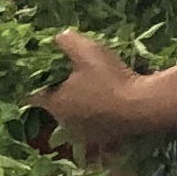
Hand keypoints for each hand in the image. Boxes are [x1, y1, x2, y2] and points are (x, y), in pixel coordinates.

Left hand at [45, 29, 162, 148]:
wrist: (143, 106)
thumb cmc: (110, 79)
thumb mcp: (87, 52)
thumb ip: (67, 42)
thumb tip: (58, 36)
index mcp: (55, 104)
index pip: (32, 95)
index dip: (34, 83)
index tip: (39, 73)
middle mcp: (65, 123)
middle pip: (55, 106)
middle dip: (60, 92)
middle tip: (70, 75)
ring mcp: (85, 134)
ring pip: (75, 116)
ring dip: (79, 104)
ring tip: (91, 87)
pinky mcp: (103, 139)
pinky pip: (93, 124)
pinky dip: (96, 114)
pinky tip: (107, 101)